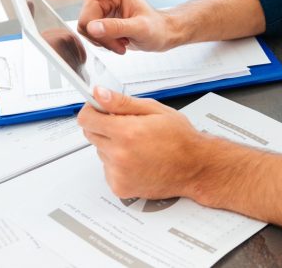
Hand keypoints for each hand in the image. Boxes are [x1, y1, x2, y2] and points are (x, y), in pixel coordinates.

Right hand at [40, 0, 174, 53]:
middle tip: (120, 44)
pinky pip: (89, 35)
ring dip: (102, 42)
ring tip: (121, 43)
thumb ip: (116, 27)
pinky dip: (103, 43)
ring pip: (85, 29)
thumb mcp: (139, 29)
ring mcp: (101, 8)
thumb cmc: (156, 28)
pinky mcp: (99, 19)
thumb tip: (93, 28)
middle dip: (100, 36)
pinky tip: (118, 43)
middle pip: (84, 19)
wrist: (163, 34)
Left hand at [79, 87, 206, 199]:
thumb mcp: (154, 110)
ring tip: (138, 146)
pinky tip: (137, 160)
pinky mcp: (120, 187)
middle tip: (127, 127)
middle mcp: (119, 155)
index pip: (87, 119)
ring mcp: (118, 174)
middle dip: (104, 127)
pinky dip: (117, 164)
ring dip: (112, 146)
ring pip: (100, 151)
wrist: (195, 167)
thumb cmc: (180, 139)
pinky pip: (107, 169)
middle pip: (91, 134)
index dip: (92, 110)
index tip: (99, 109)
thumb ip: (122, 102)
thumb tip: (99, 94)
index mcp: (126, 132)